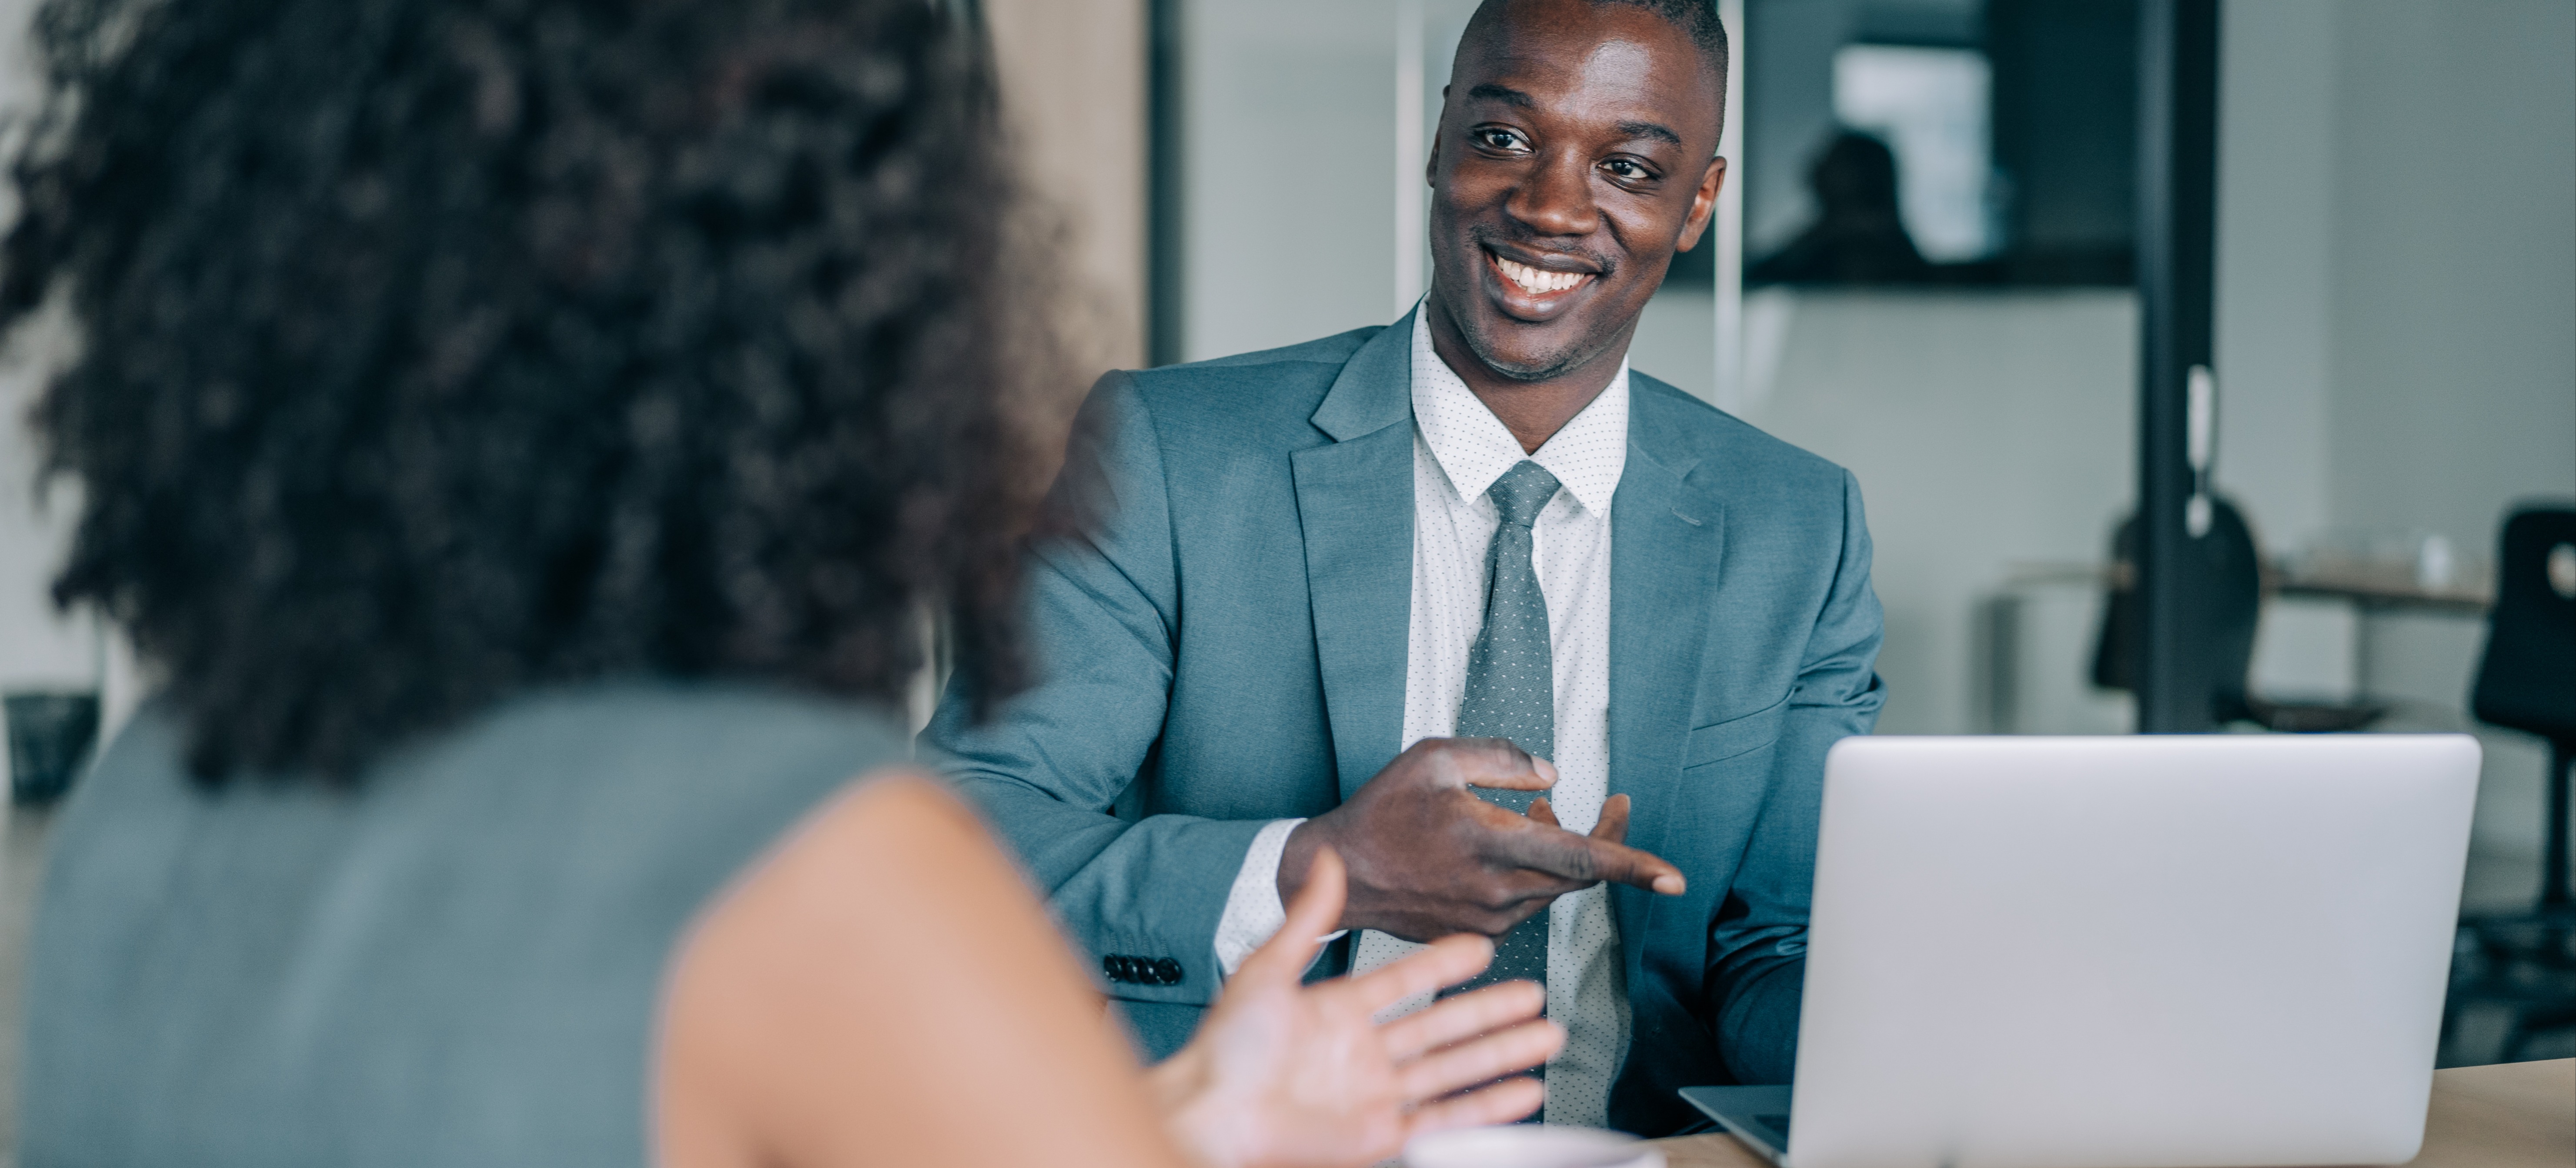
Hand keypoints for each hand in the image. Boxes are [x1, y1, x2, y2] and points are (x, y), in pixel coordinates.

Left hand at [1150, 849, 1564, 1167]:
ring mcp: (1375, 1093)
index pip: (1407, 979)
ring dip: (1503, 1053)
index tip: (1483, 946)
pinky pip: (1444, 1118)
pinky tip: (1522, 1091)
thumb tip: (1325, 860)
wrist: (1211, 1111)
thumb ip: (1305, 920)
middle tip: (1535, 993)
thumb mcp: (1265, 971)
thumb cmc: (1225, 1048)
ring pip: (1454, 1069)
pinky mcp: (1379, 1133)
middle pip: (1443, 1026)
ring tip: (1546, 1036)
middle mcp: (1363, 1051)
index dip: (1445, 963)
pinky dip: (1487, 1107)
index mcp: (1339, 1009)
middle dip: (1493, 1010)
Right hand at [1280, 737, 1684, 940]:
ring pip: (1555, 887)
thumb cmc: (1382, 811)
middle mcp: (1497, 889)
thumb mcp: (1435, 758)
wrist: (1337, 875)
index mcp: (1491, 843)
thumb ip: (1503, 759)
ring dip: (1563, 852)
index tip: (1676, 879)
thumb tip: (1555, 776)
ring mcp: (1490, 917)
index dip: (1634, 865)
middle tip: (1619, 805)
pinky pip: (1529, 901)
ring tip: (1540, 815)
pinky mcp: (1480, 931)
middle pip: (1580, 874)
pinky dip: (1536, 872)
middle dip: (1609, 841)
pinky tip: (1514, 843)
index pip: (1581, 858)